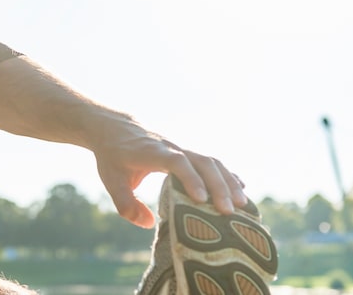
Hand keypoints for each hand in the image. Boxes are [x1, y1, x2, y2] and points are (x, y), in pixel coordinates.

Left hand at [94, 127, 247, 228]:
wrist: (115, 128)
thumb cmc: (113, 156)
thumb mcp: (111, 180)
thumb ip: (126, 203)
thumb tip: (147, 224)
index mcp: (152, 152)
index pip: (176, 161)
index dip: (191, 179)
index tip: (201, 200)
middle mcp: (172, 148)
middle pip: (201, 162)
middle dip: (218, 186)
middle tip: (228, 212)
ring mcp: (182, 148)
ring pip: (211, 161)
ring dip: (227, 181)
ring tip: (241, 205)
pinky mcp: (187, 153)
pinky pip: (212, 162)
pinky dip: (227, 174)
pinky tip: (240, 189)